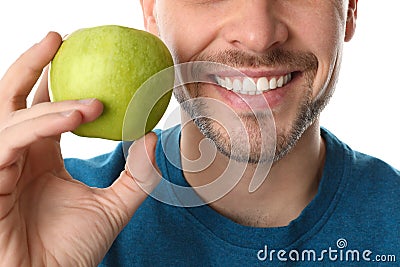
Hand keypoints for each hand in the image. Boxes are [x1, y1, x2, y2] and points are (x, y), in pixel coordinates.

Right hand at [0, 32, 159, 265]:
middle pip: (13, 98)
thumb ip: (138, 173)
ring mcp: (0, 166)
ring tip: (93, 101)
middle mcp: (16, 155)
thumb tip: (154, 136)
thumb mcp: (117, 205)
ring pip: (13, 115)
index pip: (40, 107)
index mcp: (40, 157)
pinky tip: (79, 115)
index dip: (53, 80)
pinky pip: (10, 140)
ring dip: (51, 99)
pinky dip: (43, 123)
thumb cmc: (76, 249)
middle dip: (30, 64)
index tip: (80, 56)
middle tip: (60, 38)